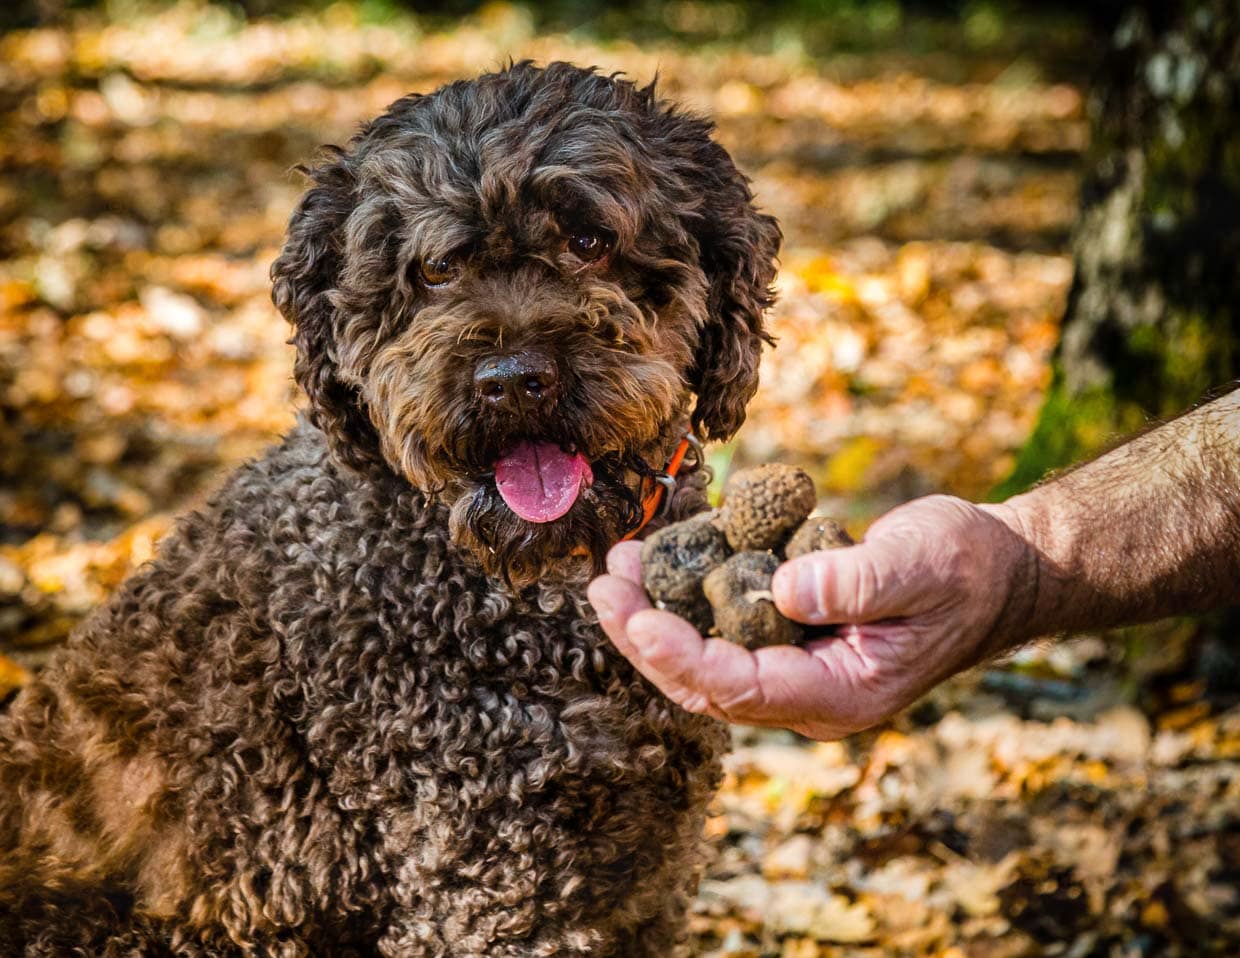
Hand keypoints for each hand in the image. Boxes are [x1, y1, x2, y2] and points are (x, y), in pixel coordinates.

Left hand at [587, 495, 1037, 739]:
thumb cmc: (964, 567)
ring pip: (703, 661)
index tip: (636, 620)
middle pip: (704, 684)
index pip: (742, 690)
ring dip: (653, 617)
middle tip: (602, 587)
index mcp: (841, 694)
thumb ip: (855, 582)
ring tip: (617, 568)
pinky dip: (685, 599)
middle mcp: (808, 695)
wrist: (994, 572)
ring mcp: (795, 671)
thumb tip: (782, 591)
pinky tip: (659, 560)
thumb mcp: (920, 565)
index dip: (682, 658)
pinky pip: (721, 631)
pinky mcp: (787, 641)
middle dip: (645, 638)